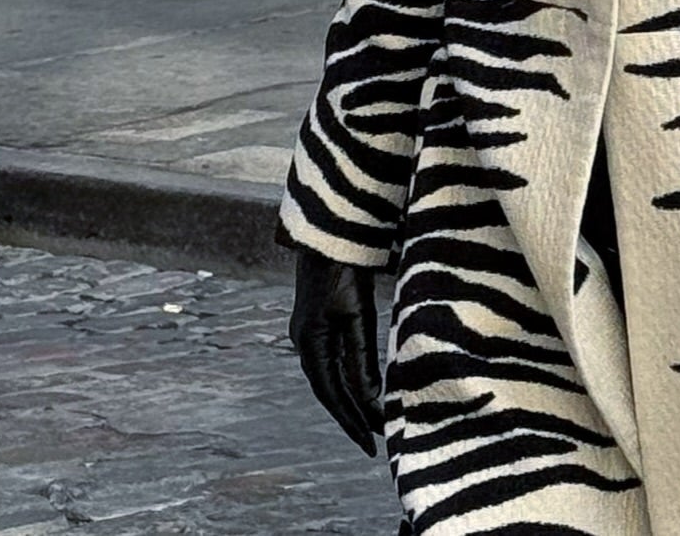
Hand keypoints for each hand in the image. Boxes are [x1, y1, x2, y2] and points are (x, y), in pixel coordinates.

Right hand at [288, 247, 385, 456]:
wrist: (329, 234)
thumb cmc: (344, 270)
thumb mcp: (357, 315)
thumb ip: (362, 359)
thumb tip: (370, 401)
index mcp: (310, 344)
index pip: (332, 395)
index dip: (351, 422)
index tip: (371, 444)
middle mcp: (304, 343)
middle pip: (328, 391)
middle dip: (351, 416)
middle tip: (374, 442)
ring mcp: (307, 333)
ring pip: (329, 377)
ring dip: (349, 400)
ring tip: (371, 422)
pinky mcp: (316, 323)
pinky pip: (330, 361)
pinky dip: (346, 379)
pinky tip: (359, 388)